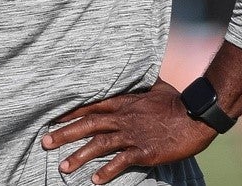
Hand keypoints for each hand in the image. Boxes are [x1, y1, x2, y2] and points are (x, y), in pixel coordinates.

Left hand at [41, 80, 216, 184]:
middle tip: (45, 142)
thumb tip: (139, 67)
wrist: (197, 116)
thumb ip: (141, 81)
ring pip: (99, 144)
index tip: (52, 118)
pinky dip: (107, 171)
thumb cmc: (178, 101)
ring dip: (79, 156)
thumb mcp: (156, 85)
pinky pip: (121, 162)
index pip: (90, 106)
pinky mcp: (145, 151)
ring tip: (63, 167)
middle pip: (88, 124)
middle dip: (64, 134)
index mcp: (124, 102)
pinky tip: (95, 180)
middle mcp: (123, 118)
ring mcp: (133, 135)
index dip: (70, 113)